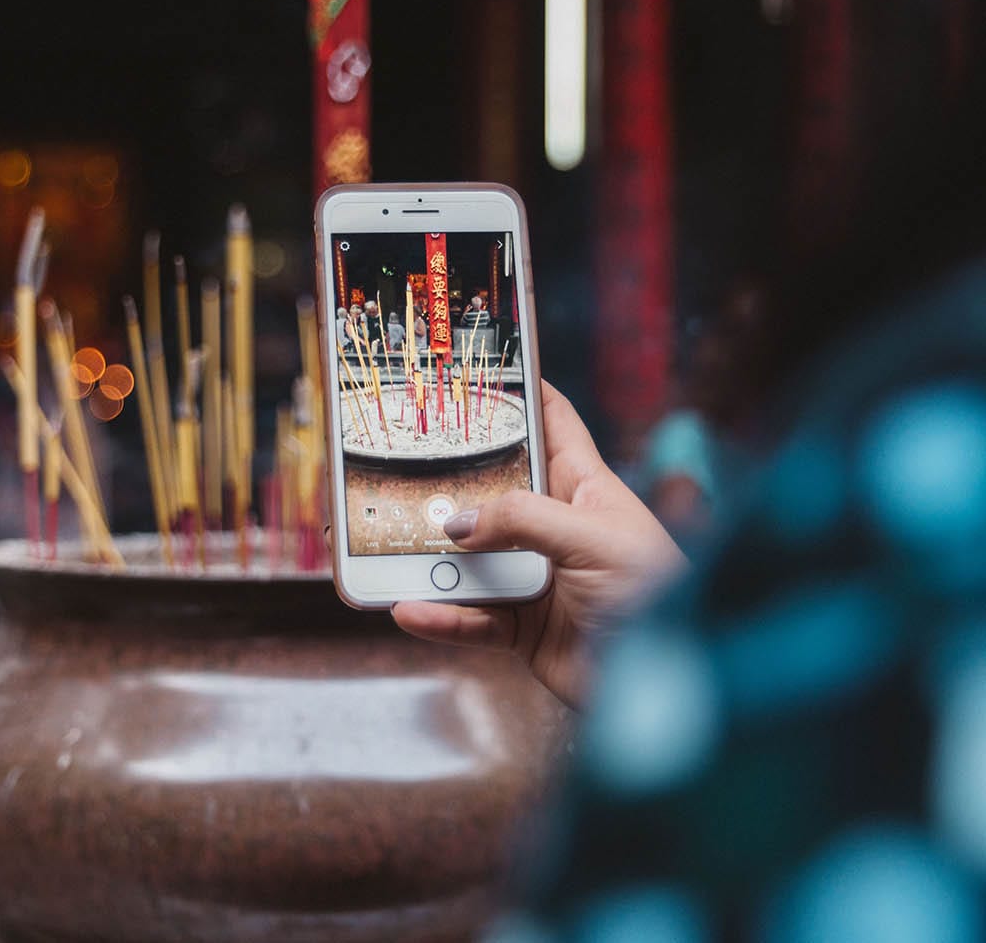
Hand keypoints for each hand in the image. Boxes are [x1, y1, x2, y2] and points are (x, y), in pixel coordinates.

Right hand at [392, 380, 686, 708]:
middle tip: (397, 462)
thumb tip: (459, 524)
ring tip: (386, 547)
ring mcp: (536, 578)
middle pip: (492, 492)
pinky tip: (409, 609)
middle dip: (448, 482)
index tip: (480, 371)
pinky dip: (439, 616)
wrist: (669, 685)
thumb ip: (523, 520)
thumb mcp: (593, 539)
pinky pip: (470, 617)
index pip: (553, 425)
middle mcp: (556, 528)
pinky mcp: (522, 627)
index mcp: (586, 488)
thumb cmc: (657, 596)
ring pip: (470, 559)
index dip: (523, 394)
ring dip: (430, 557)